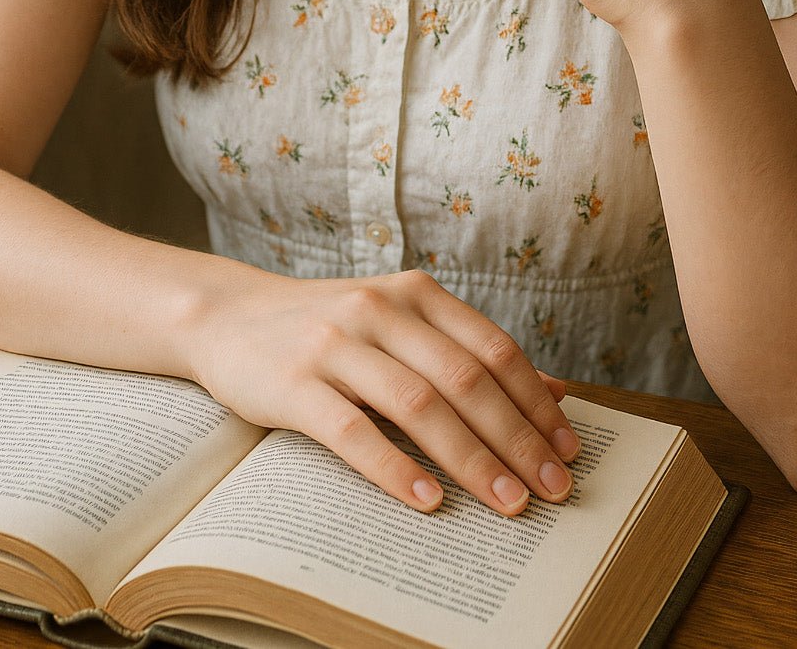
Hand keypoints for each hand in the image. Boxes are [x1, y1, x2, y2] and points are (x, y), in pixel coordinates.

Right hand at [187, 260, 580, 514]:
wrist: (228, 317)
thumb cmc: (327, 329)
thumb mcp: (401, 326)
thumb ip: (470, 354)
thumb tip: (556, 394)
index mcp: (414, 294)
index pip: (493, 349)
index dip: (535, 404)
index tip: (568, 452)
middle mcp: (379, 309)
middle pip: (464, 379)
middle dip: (516, 440)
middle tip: (551, 490)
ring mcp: (334, 343)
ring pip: (417, 404)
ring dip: (470, 459)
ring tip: (505, 503)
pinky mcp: (294, 382)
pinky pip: (353, 429)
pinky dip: (394, 468)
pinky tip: (427, 501)